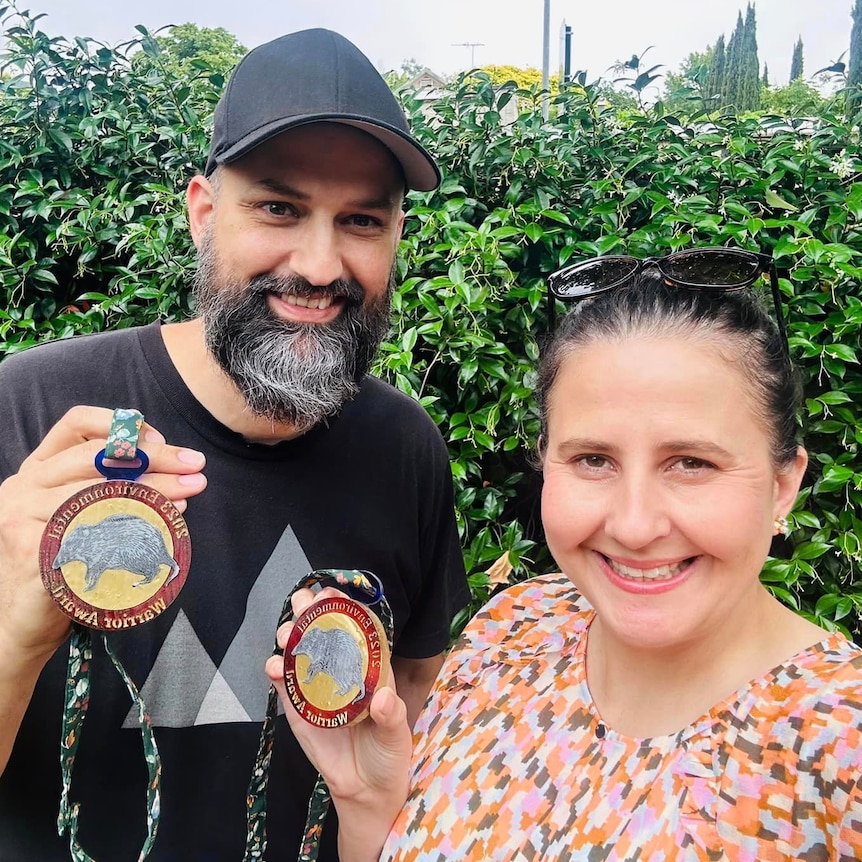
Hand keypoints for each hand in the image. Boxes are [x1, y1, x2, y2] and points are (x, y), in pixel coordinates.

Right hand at [0, 405, 207, 660]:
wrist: (24, 624)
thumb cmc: (67, 565)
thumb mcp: (88, 515)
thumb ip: (116, 486)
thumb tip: (178, 470)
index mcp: (37, 469)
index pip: (76, 424)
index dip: (120, 424)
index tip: (160, 439)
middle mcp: (23, 486)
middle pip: (95, 456)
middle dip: (154, 459)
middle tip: (196, 467)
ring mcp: (20, 516)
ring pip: (98, 491)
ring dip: (153, 493)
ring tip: (188, 498)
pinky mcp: (31, 550)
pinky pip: (92, 532)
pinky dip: (133, 527)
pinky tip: (161, 528)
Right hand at [266, 588, 412, 857]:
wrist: (365, 790)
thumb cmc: (388, 754)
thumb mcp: (396, 734)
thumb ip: (391, 715)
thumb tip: (383, 698)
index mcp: (368, 668)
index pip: (353, 628)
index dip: (341, 607)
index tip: (331, 594)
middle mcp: (340, 671)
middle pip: (322, 632)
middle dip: (309, 611)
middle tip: (303, 603)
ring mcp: (315, 687)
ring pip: (299, 651)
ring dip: (290, 636)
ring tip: (287, 632)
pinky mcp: (297, 708)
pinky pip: (283, 684)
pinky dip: (275, 671)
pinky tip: (274, 666)